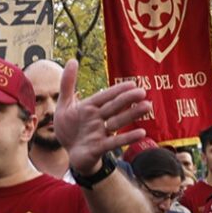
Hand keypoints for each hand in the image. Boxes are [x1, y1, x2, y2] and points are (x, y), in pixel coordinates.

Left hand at [54, 58, 151, 173]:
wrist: (70, 152)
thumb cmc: (69, 128)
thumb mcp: (64, 105)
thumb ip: (68, 84)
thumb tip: (73, 60)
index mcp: (90, 107)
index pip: (105, 96)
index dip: (117, 91)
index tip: (132, 83)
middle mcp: (97, 118)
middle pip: (114, 107)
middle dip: (127, 100)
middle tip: (143, 92)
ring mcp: (100, 133)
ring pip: (117, 122)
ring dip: (132, 115)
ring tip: (147, 107)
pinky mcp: (99, 147)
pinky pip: (114, 142)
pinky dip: (127, 138)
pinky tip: (142, 133)